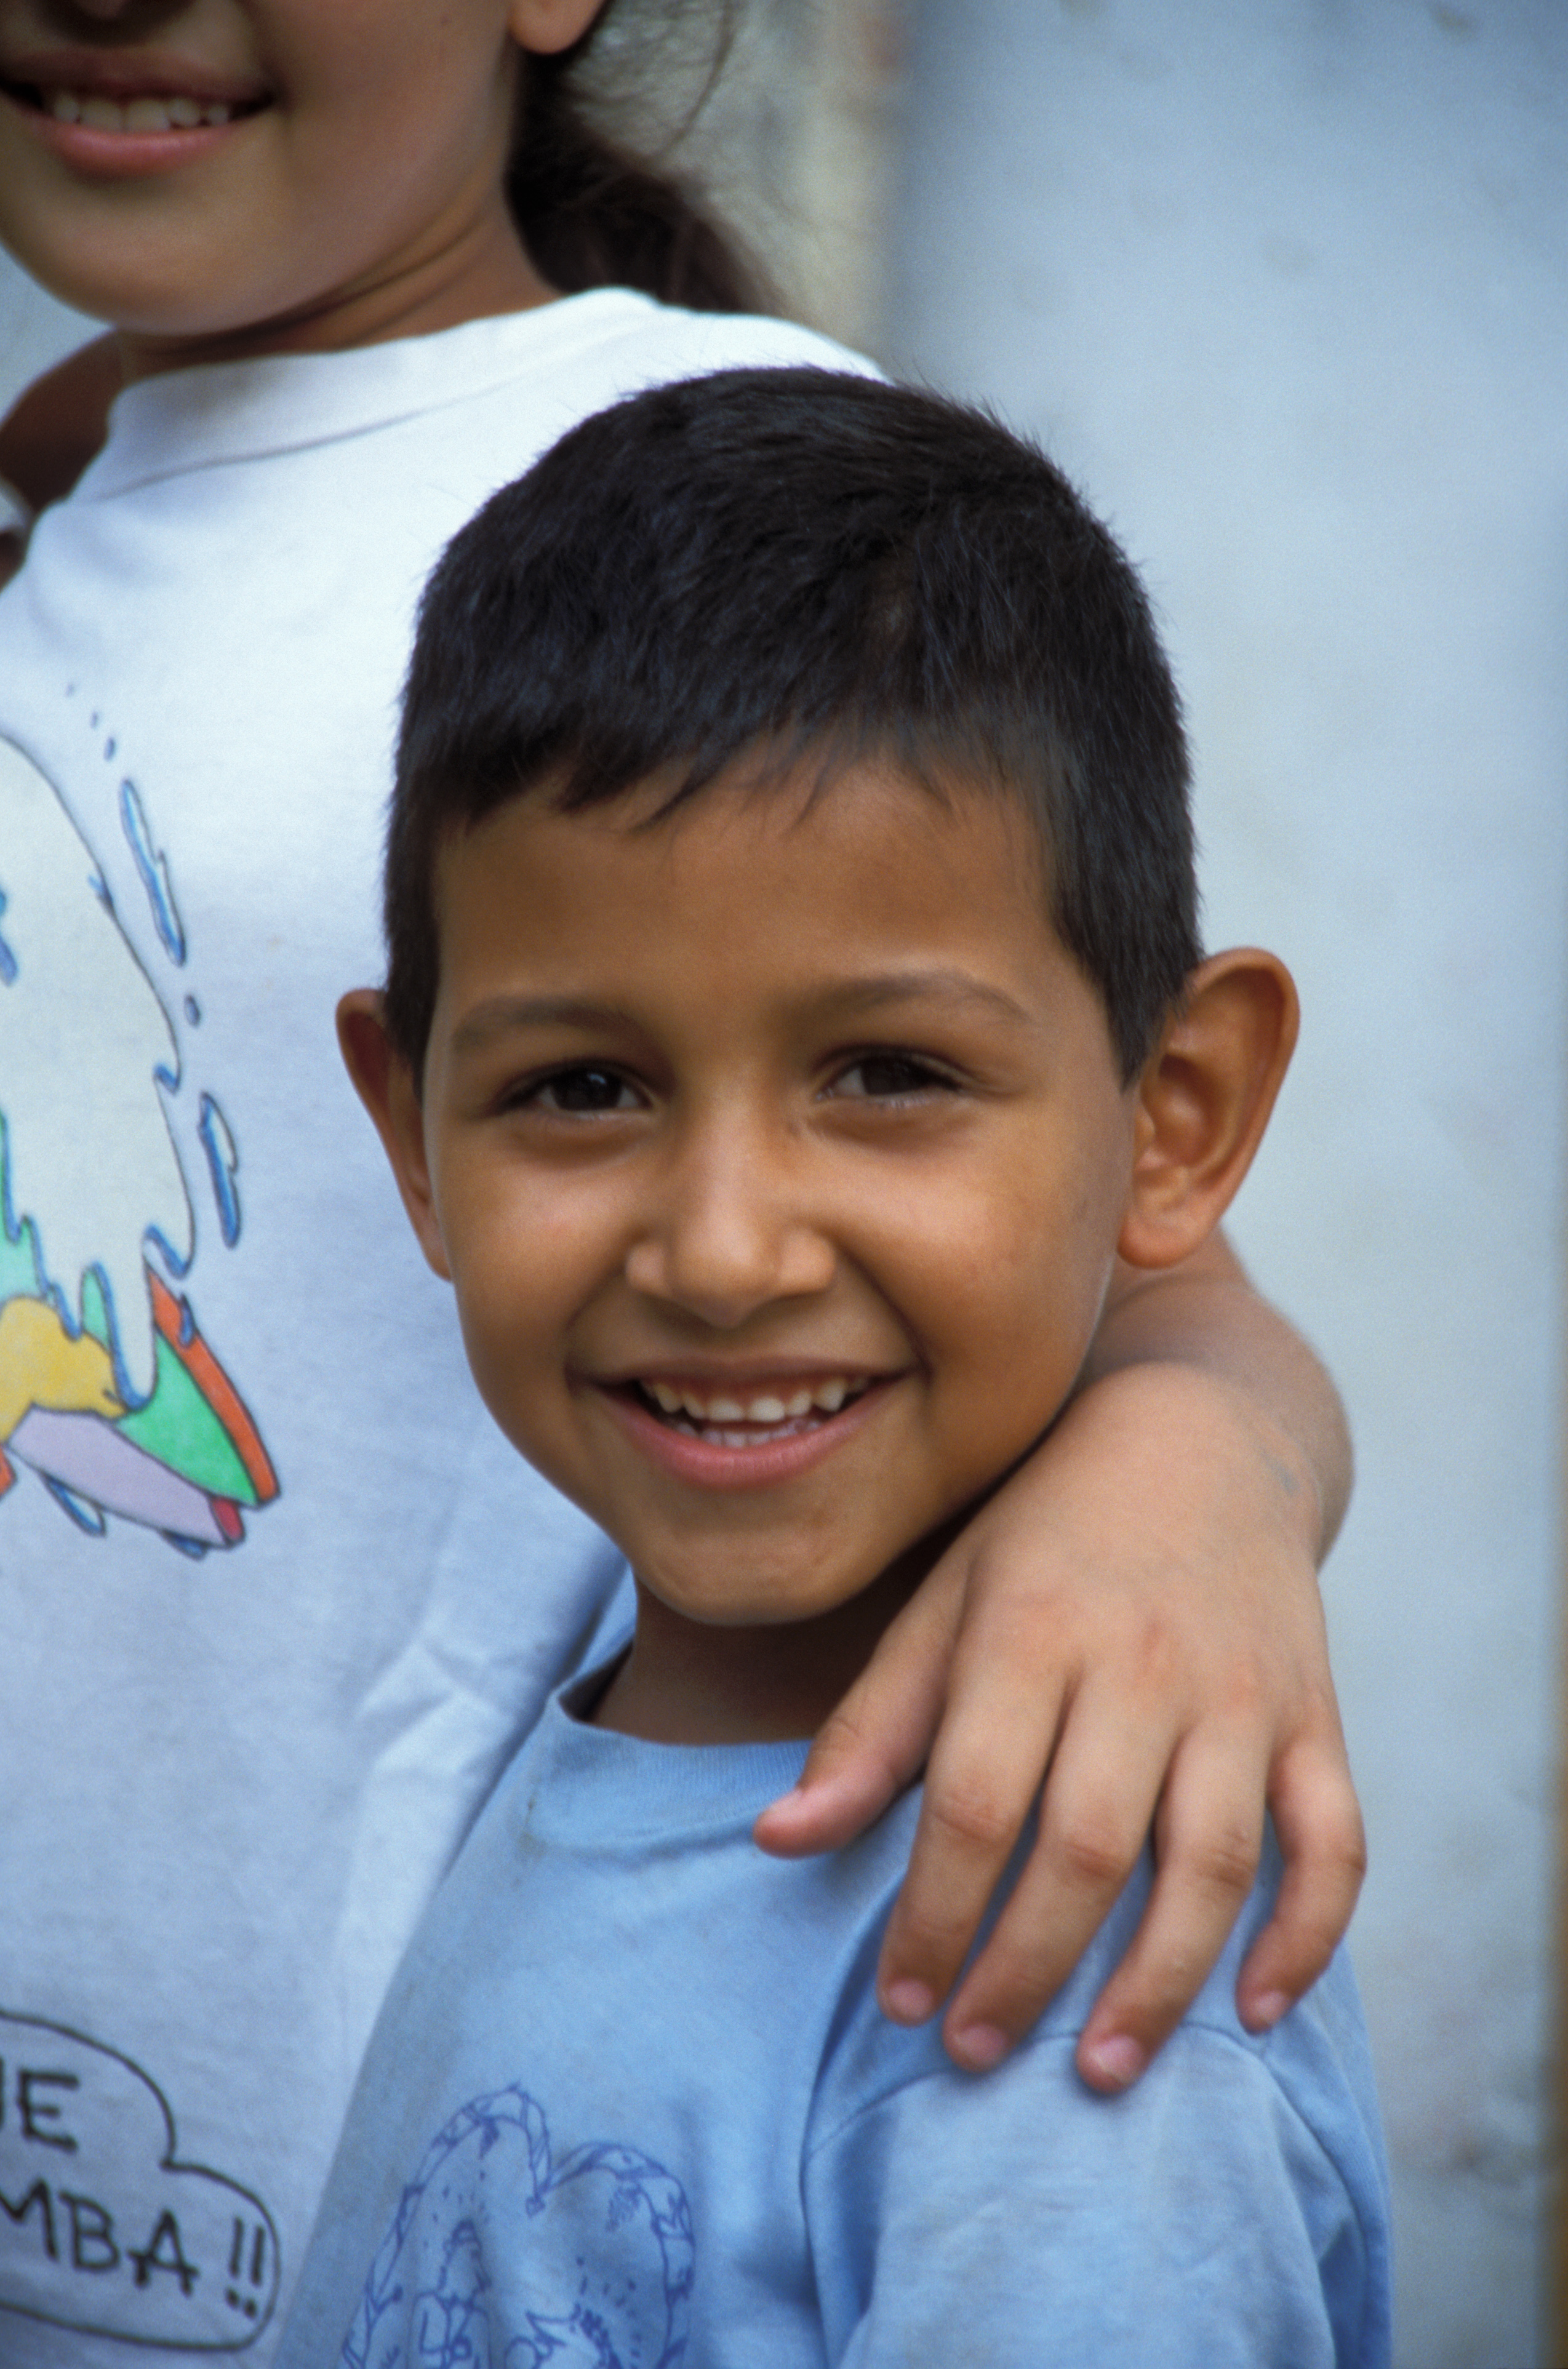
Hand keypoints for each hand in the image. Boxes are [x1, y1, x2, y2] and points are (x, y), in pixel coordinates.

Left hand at [754, 1358, 1364, 2088]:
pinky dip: (1306, 1933)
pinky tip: (1253, 2011)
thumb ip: (869, 1729)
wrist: (1195, 1438)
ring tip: (1101, 2070)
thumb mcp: (941, 1605)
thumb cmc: (1040, 1535)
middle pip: (1088, 1847)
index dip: (933, 1916)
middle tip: (974, 2052)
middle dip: (1026, 1969)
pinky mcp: (1317, 1715)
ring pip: (1214, 1862)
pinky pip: (1334, 1842)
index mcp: (1030, 1631)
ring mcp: (1243, 1693)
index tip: (898, 2001)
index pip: (974, 1803)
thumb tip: (777, 1841)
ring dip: (1159, 1982)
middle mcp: (1142, 1664)